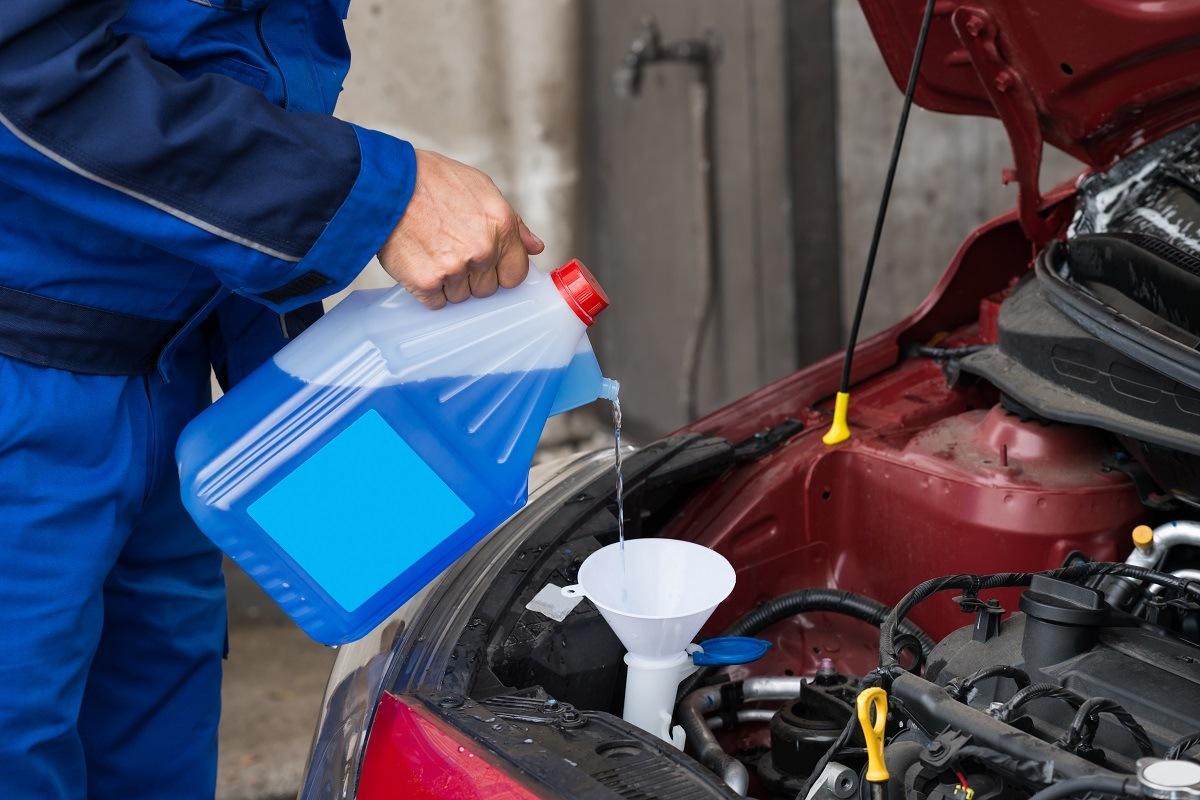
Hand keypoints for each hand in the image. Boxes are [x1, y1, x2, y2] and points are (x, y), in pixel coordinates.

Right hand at [378, 149, 544, 308]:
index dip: (500, 271)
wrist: (385, 183)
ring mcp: (454, 269)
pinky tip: (419, 264)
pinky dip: (427, 290)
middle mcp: (482, 251)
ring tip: (431, 251)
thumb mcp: (481, 188)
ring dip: (448, 283)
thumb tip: (535, 247)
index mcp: (501, 226)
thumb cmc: (431, 180)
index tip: (486, 265)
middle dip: (472, 276)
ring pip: (460, 297)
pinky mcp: (426, 282)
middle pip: (486, 289)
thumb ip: (513, 223)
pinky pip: (436, 302)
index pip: (515, 274)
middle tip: (449, 250)